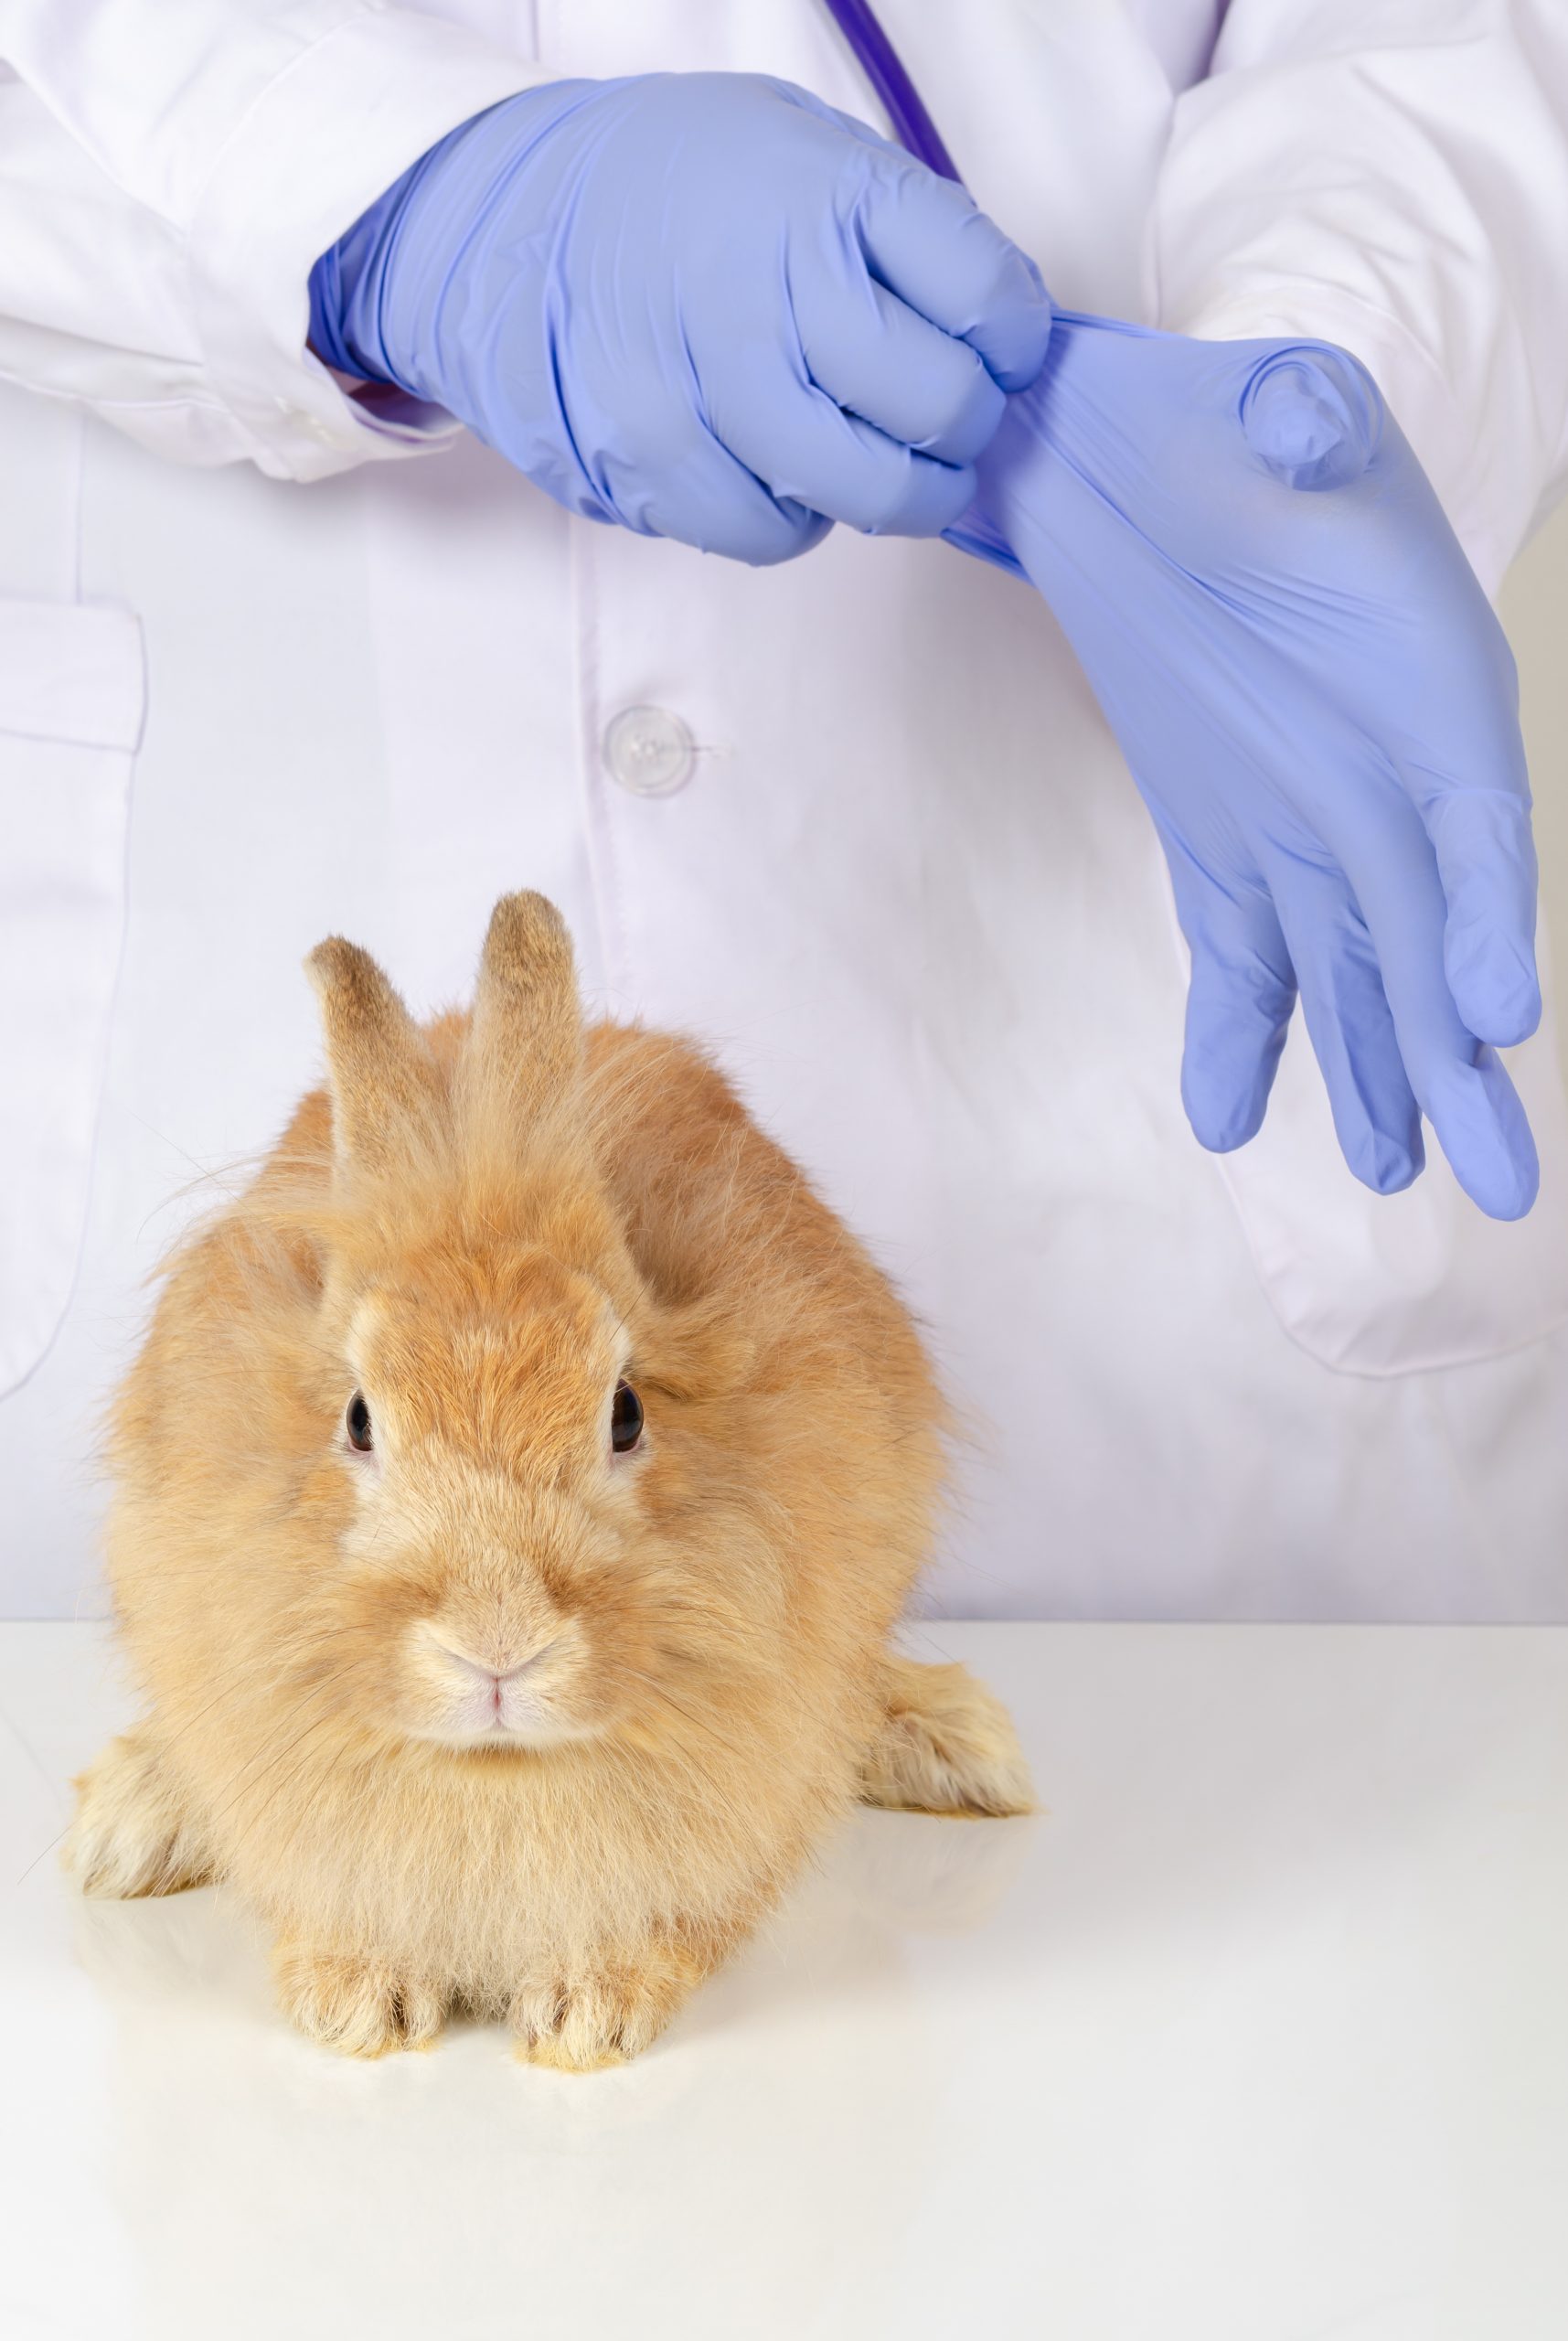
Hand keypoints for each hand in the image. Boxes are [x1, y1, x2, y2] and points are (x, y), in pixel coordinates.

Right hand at [308, 73, 1050, 564]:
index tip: (1004, 352)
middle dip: (964, 428)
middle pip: (935, 406)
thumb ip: (905, 235)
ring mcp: (702, 383)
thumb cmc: (686, 190)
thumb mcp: (805, 152)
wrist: (512, 216)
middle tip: (949, 421)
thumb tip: (1005, 334)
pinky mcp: (651, 460)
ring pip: (861, 490)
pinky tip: (780, 466)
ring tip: (874, 454)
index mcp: (825, 193)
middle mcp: (767, 286)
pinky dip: (797, 518)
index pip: (984, 295)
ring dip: (894, 490)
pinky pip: (771, 533)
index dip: (1014, 343)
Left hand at [949, 314, 1540, 1219]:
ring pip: (1352, 973)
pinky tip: (1225, 1116)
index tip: (1494, 1019)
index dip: (1487, 919)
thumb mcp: (1274, 404)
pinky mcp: (1221, 845)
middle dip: (1462, 1059)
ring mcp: (1304, 823)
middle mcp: (1386, 777)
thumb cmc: (1219, 429)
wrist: (1121, 460)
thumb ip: (1304, 425)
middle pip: (1432, 939)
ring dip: (1373, 1073)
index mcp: (1431, 686)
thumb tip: (1301, 416)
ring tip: (1388, 1170)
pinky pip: (1241, 962)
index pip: (1476, 823)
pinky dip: (1235, 1036)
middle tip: (1498, 1182)